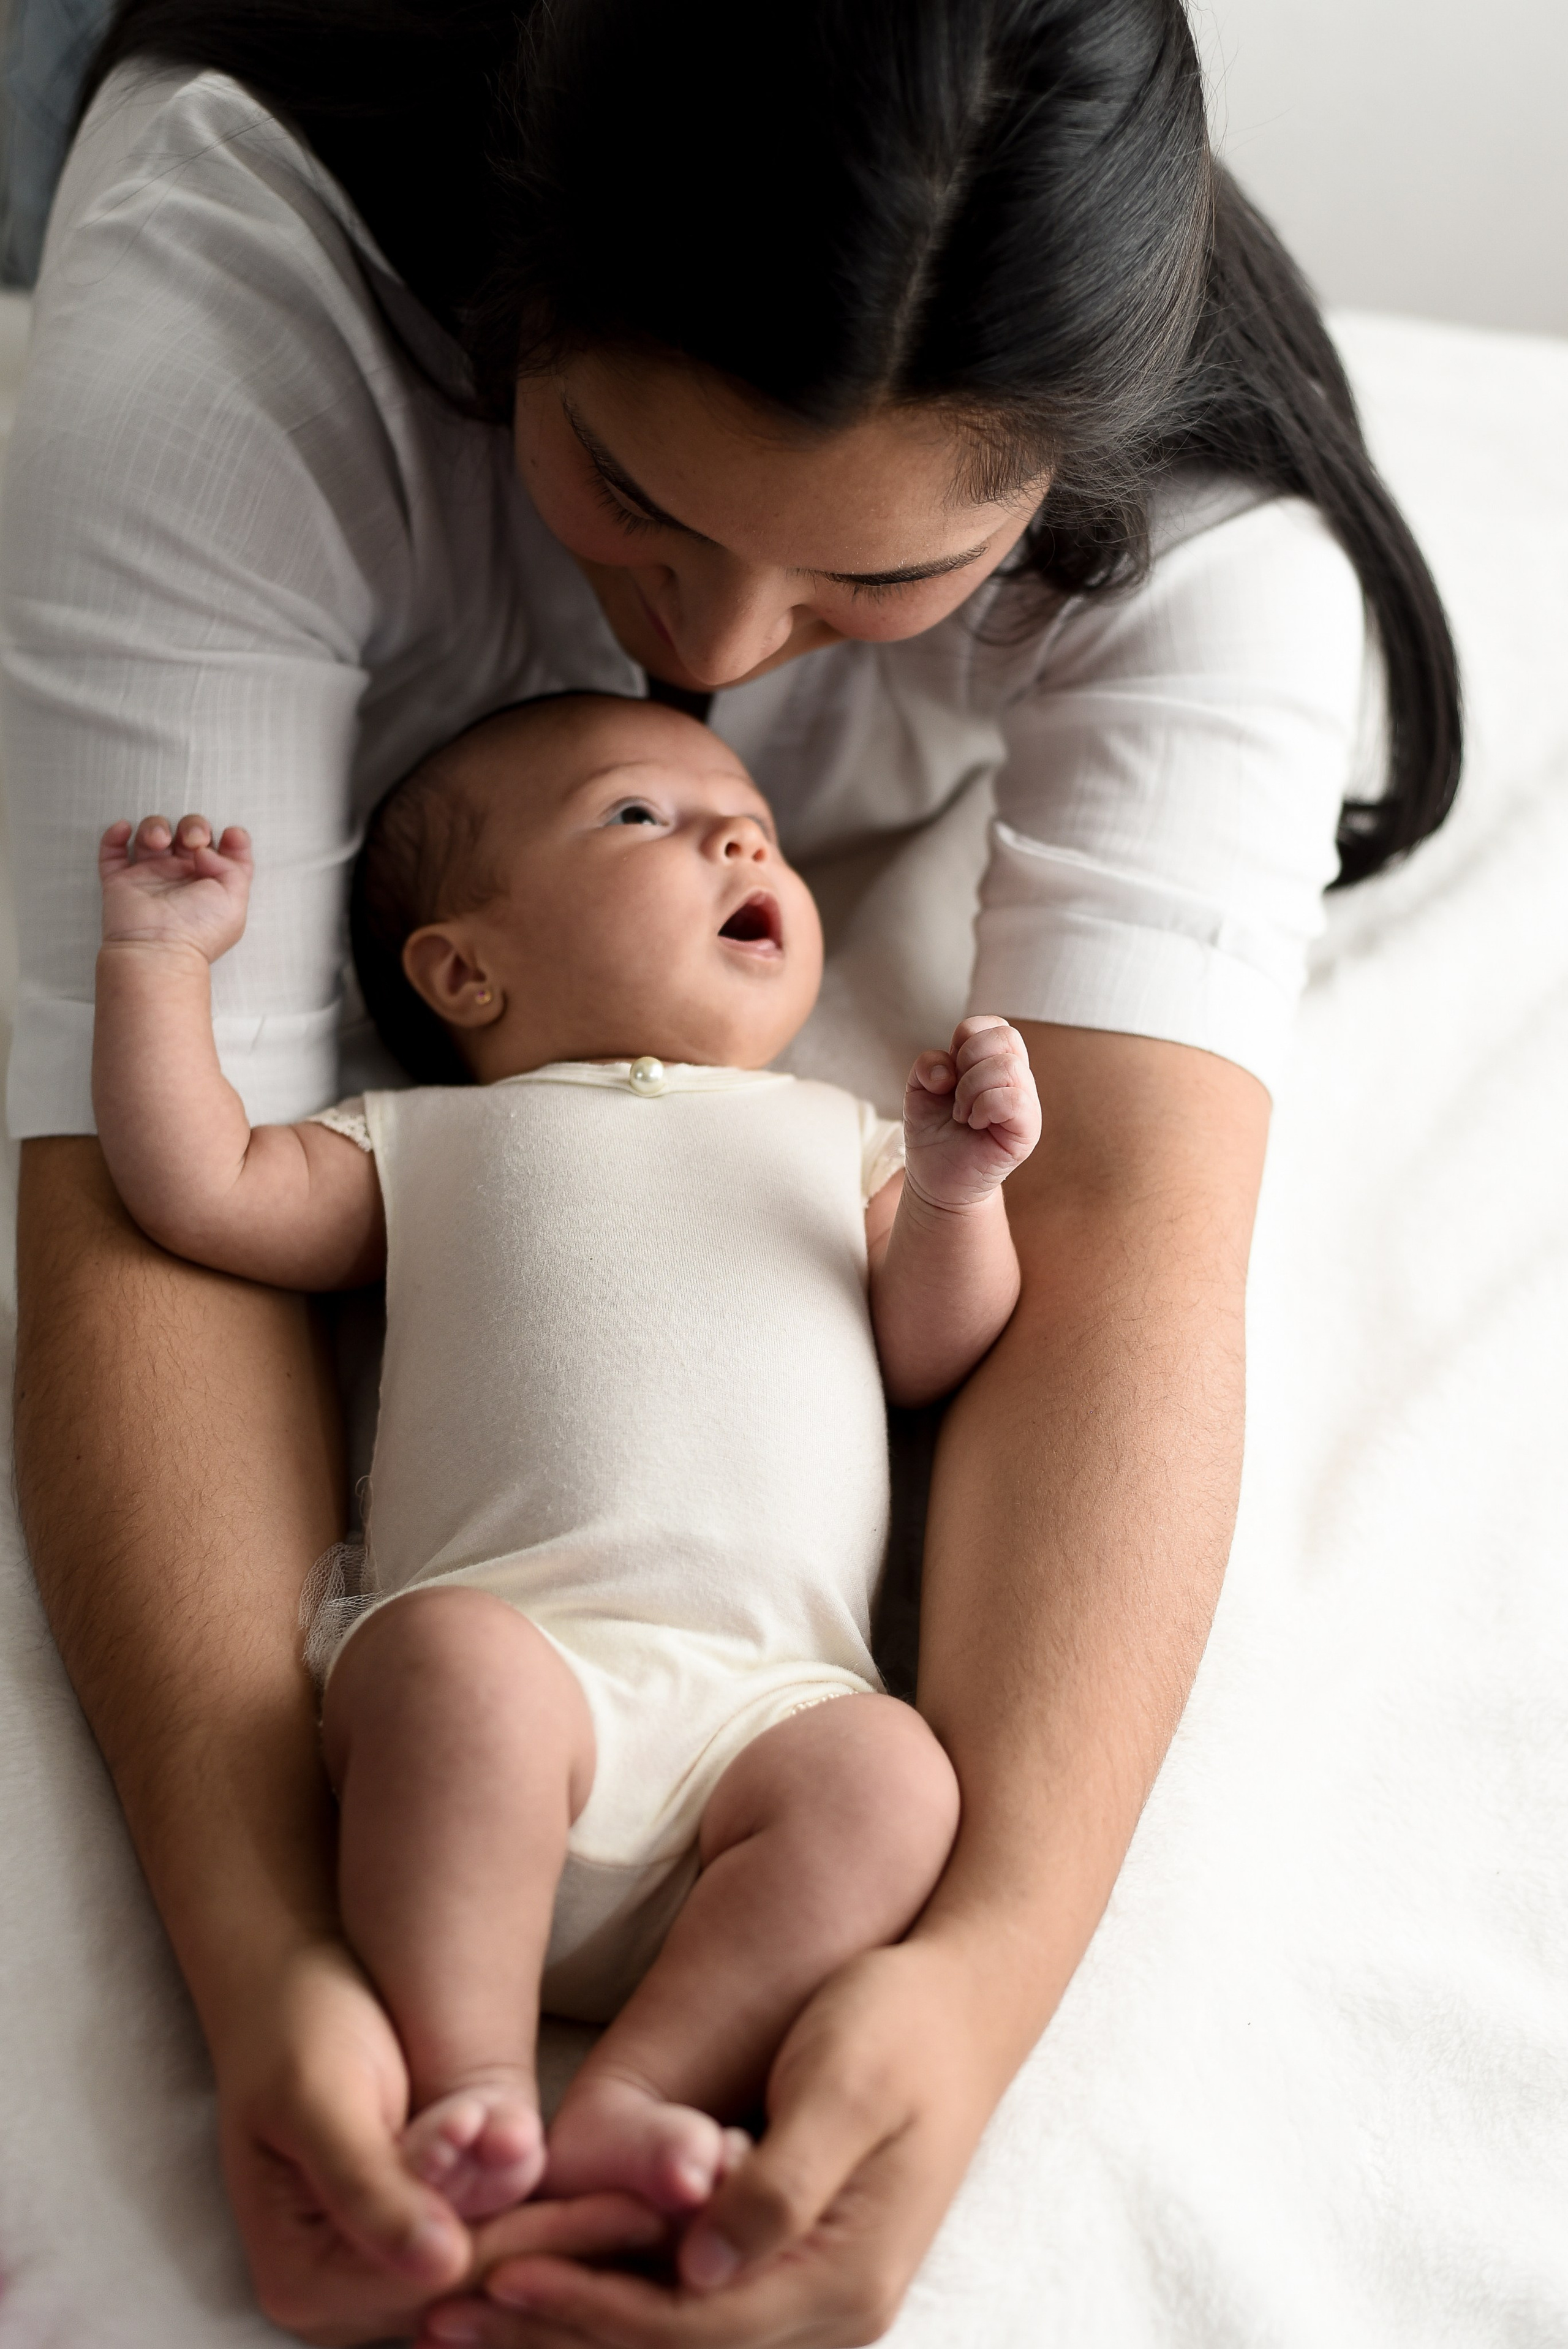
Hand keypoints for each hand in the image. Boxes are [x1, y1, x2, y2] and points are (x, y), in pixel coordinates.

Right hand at [99, 813, 251, 961]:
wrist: (159, 950)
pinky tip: (124, 830)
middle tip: (193, 841)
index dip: (230, 838)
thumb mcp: (235, 899)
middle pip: (188, 833)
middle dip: (193, 826)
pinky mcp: (121, 880)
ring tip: (159, 842)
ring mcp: (151, 876)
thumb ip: (233, 865)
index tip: (230, 836)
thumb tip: (206, 849)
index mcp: (212, 882)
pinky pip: (113, 851)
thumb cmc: (199, 929)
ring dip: (155, 826)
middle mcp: (183, 876)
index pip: (223, 850)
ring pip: (152, 834)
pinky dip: (115, 835)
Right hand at [214, 1937, 675, 2346]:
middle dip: (581, 2244)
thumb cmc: (298, 2026)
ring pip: (504, 2269)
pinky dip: (564, 2216)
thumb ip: (370, 2185)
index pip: (451, 2274)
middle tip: (680, 2205)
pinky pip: (502, 2240)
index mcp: (309, 2277)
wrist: (287, 1984)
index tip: (639, 2207)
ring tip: (674, 2202)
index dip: (545, 2243)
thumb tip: (439, 2266)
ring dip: (585, 2237)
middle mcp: (347, 2299)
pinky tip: (635, 2192)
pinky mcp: (423, 2236)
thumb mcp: (321, 2097)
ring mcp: (388, 2273)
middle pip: (487, 2282)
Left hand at [415, 1941, 1008, 2348]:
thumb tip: (705, 2266)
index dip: (591, 2306)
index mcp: (847, 2278)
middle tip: (446, 2311)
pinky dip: (615, 2299)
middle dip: (558, 2332)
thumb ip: (781, 2184)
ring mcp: (816, 2295)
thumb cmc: (898, 2023)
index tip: (501, 2273)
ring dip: (573, 2326)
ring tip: (468, 2310)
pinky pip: (693, 2307)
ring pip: (675, 2339)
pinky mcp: (795, 2264)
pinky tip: (547, 2277)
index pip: (693, 2323)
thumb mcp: (845, 2084)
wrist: (962, 1997)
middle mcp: (832, 2310)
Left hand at [903, 1016, 1041, 1211]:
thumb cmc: (933, 1132)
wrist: (936, 1179)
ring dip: (971, 1090)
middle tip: (956, 1094)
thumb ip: (927, 1066)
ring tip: (962, 1114)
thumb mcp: (919, 1090)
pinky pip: (1015, 1098)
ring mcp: (1026, 1103)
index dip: (964, 1040)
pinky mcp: (1028, 1130)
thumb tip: (946, 1070)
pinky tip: (974, 1123)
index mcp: (994, 1061)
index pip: (992, 1024)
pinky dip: (984, 1107)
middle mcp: (1016, 1078)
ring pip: (1008, 1067)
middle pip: (1006, 1036)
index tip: (950, 1074)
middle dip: (968, 1060)